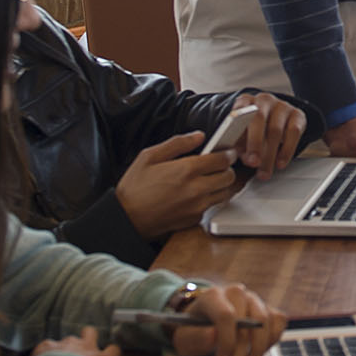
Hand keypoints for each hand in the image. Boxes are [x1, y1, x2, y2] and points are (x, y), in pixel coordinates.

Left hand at [32, 326, 118, 355]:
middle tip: (81, 352)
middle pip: (90, 332)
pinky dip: (45, 352)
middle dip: (87, 337)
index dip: (109, 353)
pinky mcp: (47, 346)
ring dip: (65, 349)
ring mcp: (66, 344)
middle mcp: (85, 347)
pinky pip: (47, 345)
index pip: (113, 350)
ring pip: (68, 340)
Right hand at [115, 133, 238, 237]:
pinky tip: (196, 194)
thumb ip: (177, 143)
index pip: (222, 159)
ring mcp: (197, 207)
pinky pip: (211, 206)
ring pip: (225, 193)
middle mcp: (196, 190)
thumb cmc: (134, 187)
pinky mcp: (194, 220)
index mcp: (186, 170)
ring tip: (208, 179)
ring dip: (221, 185)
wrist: (126, 219)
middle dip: (226, 169)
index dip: (227, 154)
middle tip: (217, 166)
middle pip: (229, 177)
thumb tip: (198, 136)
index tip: (226, 152)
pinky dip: (209, 199)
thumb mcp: (149, 156)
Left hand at [170, 283, 286, 355]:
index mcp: (212, 297)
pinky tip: (257, 354)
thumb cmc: (194, 331)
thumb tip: (213, 335)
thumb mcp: (184, 338)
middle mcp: (236, 293)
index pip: (227, 315)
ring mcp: (253, 299)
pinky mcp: (266, 308)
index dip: (227, 341)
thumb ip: (196, 337)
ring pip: (266, 323)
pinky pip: (279, 321)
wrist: (203, 325)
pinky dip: (272, 341)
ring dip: (258, 352)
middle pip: (249, 323)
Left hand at [231, 91, 307, 173]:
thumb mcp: (241, 134)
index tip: (236, 148)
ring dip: (269, 155)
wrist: (275, 119)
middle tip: (253, 163)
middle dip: (255, 144)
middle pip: (259, 119)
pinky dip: (287, 150)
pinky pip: (293, 132)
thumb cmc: (253, 129)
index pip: (239, 112)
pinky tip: (280, 163)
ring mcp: (282, 105)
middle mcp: (264, 100)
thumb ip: (239, 145)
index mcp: (245, 101)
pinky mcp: (297, 114)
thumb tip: (246, 158)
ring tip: (264, 172)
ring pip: (276, 130)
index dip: (237, 130)